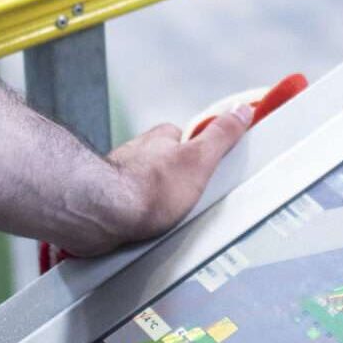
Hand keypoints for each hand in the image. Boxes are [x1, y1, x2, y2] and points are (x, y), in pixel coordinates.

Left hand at [84, 104, 254, 253]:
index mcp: (161, 138)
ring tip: (168, 219)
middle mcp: (139, 153)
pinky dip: (138, 217)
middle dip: (177, 183)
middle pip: (167, 165)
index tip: (209, 170)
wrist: (102, 214)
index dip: (202, 156)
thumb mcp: (200, 158)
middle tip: (189, 202)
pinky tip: (146, 229)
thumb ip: (221, 134)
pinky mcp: (109, 202)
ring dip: (156, 201)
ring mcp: (121, 177)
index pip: (189, 139)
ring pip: (146, 187)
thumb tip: (240, 113)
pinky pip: (130, 209)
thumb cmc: (145, 189)